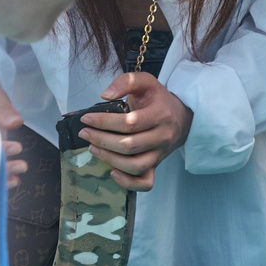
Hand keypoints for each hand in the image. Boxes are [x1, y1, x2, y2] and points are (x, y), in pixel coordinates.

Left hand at [82, 72, 192, 191]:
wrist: (181, 116)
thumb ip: (126, 81)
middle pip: (130, 145)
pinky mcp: (157, 165)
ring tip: (93, 148)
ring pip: (135, 165)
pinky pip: (146, 183)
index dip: (105, 122)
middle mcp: (163, 136)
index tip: (86, 119)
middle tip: (84, 133)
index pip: (131, 123)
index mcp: (161, 114)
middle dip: (101, 140)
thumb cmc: (157, 99)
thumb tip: (105, 96)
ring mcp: (161, 154)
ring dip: (109, 159)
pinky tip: (112, 172)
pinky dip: (128, 182)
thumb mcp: (146, 82)